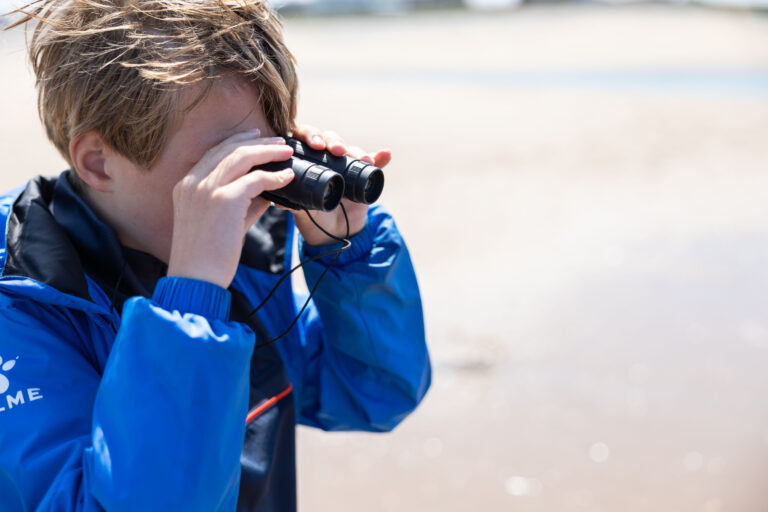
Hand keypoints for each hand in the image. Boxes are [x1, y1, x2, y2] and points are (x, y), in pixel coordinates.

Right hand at [167, 130, 293, 288]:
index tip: (257, 139)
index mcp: (186, 185)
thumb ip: (242, 203)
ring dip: (268, 152)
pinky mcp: (224, 200)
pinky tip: (287, 177)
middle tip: (278, 141)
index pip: (213, 153)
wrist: (195, 277)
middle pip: (228, 149)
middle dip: (257, 142)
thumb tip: (268, 192)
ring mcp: (207, 189)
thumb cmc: (207, 255)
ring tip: (286, 151)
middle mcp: (193, 182)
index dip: (237, 142)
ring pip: (242, 157)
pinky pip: (255, 180)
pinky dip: (274, 176)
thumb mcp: (221, 222)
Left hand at [290, 124, 391, 245]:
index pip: (305, 137)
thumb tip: (279, 200)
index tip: (316, 146)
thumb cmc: (313, 219)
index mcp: (306, 159)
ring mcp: (345, 165)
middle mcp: (325, 157)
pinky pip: (373, 163)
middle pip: (329, 139)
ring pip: (350, 149)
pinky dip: (380, 158)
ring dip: (356, 151)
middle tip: (337, 151)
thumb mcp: (301, 212)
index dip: (310, 135)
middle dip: (334, 142)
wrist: (334, 234)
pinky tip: (386, 154)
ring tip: (363, 159)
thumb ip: (292, 204)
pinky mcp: (363, 175)